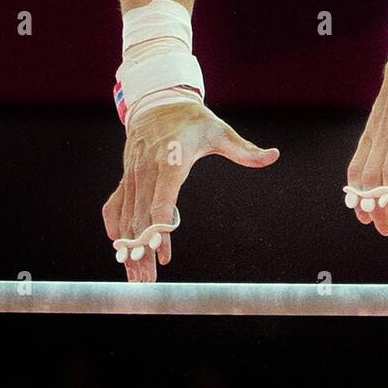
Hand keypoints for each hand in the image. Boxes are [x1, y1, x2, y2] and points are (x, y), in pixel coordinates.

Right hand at [102, 97, 278, 280]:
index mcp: (171, 159)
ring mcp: (132, 174)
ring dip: (128, 248)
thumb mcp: (220, 132)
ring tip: (135, 277)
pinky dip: (115, 226)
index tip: (164, 256)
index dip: (160, 230)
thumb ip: (245, 150)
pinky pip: (114, 205)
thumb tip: (273, 156)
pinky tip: (119, 246)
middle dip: (141, 252)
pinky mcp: (125, 177)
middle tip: (146, 284)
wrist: (158, 102)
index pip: (161, 200)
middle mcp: (147, 169)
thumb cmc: (193, 121)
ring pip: (126, 217)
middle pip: (140, 218)